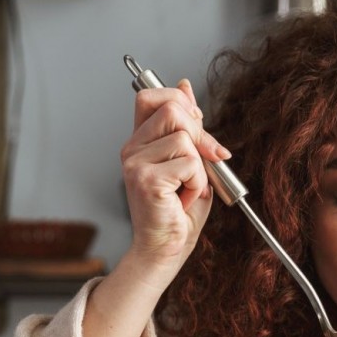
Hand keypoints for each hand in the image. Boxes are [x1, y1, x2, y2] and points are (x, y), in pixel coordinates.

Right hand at [121, 78, 231, 274]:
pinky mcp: (146, 179)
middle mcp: (132, 149)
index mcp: (139, 141)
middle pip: (172, 110)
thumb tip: (185, 86)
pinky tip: (185, 199)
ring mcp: (135, 163)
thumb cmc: (178, 212)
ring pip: (184, 138)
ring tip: (188, 187)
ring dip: (200, 167)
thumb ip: (187, 125)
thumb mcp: (190, 160)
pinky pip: (190, 164)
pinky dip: (198, 183)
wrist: (165, 250)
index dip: (179, 101)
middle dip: (200, 134)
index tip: (196, 123)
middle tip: (205, 161)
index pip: (150, 96)